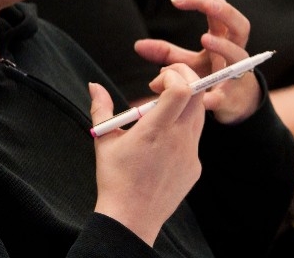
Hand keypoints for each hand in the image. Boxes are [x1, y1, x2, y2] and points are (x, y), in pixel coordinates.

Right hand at [90, 65, 203, 245]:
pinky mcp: (195, 167)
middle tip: (161, 87)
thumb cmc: (114, 179)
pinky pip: (195, 139)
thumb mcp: (104, 140)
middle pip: (198, 96)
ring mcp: (191, 154)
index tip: (155, 83)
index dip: (174, 76)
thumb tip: (93, 85)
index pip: (182, 90)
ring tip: (159, 113)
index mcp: (155, 130)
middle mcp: (179, 140)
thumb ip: (101, 108)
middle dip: (182, 82)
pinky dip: (183, 129)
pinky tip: (162, 142)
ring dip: (184, 104)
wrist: (131, 218)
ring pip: (199, 115)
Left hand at [133, 0, 260, 123]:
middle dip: (224, 12)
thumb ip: (166, 52)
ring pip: (239, 55)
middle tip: (206, 6)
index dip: (200, 0)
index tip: (174, 0)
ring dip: (224, 46)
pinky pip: (227, 95)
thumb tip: (138, 46)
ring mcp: (237, 75)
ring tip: (205, 39)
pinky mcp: (232, 100)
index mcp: (224, 40)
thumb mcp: (190, 63)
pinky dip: (216, 96)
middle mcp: (235, 53)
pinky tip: (204, 98)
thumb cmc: (212, 77)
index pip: (218, 11)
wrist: (235, 106)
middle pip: (241, 25)